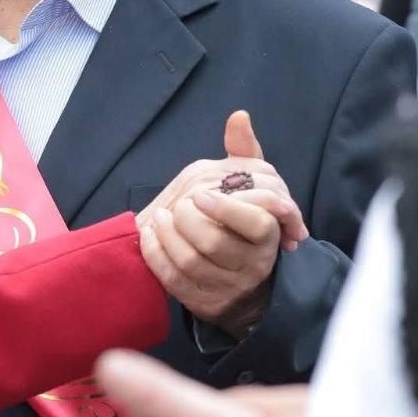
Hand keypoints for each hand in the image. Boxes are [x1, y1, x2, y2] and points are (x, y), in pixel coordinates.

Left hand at [137, 111, 307, 333]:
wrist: (242, 278)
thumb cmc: (243, 222)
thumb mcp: (251, 186)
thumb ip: (245, 152)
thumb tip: (239, 117)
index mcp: (268, 235)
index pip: (255, 224)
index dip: (225, 208)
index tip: (199, 195)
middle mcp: (252, 265)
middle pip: (216, 244)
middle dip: (188, 221)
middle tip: (177, 206)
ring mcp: (227, 285)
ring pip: (190, 263)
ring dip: (167, 236)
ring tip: (161, 217)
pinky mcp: (202, 300)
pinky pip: (172, 281)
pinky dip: (155, 256)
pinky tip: (149, 236)